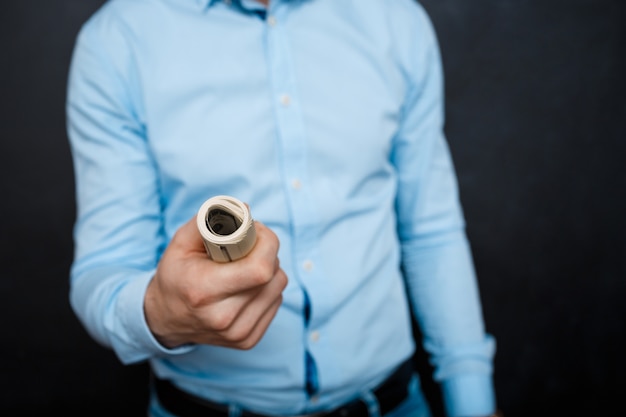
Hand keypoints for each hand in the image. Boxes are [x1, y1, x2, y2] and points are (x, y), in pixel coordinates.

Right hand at [144, 216, 287, 348]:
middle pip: (273, 276)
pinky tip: (248, 285)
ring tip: (247, 265)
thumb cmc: (176, 275)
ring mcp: (237, 333)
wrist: (165, 318)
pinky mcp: (248, 340)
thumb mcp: (181, 242)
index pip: (260, 269)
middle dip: (267, 253)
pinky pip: (276, 302)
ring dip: (270, 271)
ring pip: (279, 288)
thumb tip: (246, 210)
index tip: (256, 232)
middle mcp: (223, 318)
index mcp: (204, 291)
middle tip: (250, 246)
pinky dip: (268, 289)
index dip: (267, 244)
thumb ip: (210, 221)